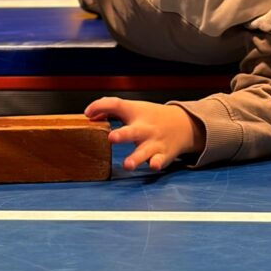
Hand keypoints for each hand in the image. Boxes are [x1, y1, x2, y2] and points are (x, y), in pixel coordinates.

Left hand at [84, 97, 204, 171]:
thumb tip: (89, 114)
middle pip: (132, 131)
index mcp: (135, 113)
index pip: (117, 105)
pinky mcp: (162, 155)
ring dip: (135, 158)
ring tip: (126, 164)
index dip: (101, 107)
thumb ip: (110, 109)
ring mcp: (153, 142)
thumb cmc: (151, 117)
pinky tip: (153, 165)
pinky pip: (159, 160)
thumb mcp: (133, 109)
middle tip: (112, 138)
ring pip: (144, 151)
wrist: (182, 124)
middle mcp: (144, 128)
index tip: (87, 113)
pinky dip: (156, 163)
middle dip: (122, 135)